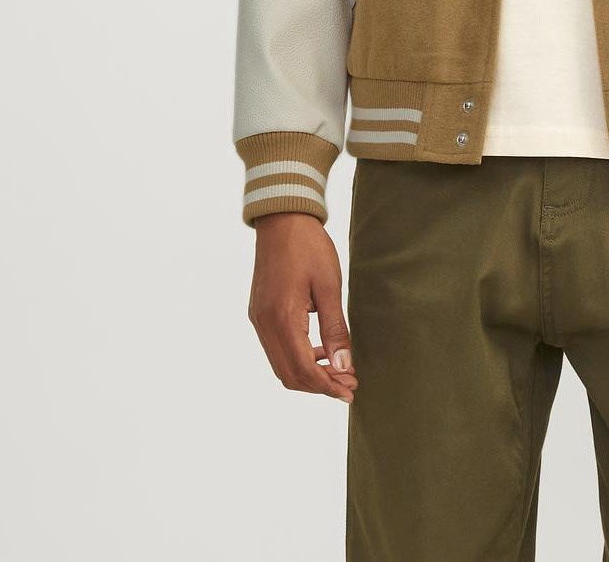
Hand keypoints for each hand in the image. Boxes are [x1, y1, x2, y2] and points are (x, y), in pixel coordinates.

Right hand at [247, 212, 357, 402]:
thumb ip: (335, 329)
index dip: (327, 386)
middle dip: (319, 385)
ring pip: (281, 364)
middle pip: (289, 374)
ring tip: (338, 369)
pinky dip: (297, 357)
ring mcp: (258, 319)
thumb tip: (343, 365)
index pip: (302, 370)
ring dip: (308, 373)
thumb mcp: (329, 286)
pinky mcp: (259, 312)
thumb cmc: (308, 247)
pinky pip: (276, 348)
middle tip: (348, 383)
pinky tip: (319, 351)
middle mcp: (264, 324)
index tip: (350, 390)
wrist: (282, 218)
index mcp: (282, 318)